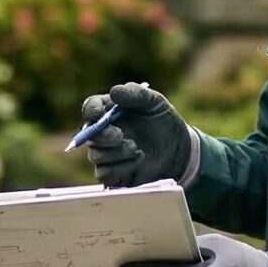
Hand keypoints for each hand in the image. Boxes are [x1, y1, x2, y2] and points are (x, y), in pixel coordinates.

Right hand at [79, 81, 197, 188]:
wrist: (178, 149)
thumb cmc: (162, 121)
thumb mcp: (154, 101)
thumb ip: (135, 93)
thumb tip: (114, 92)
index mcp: (108, 110)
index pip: (90, 107)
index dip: (91, 110)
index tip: (99, 113)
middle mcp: (103, 132)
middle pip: (89, 135)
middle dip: (103, 136)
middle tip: (120, 136)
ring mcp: (106, 153)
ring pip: (95, 156)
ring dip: (116, 154)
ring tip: (138, 150)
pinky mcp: (112, 173)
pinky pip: (104, 174)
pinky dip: (120, 169)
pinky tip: (138, 162)